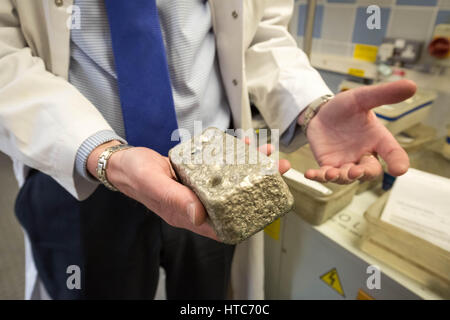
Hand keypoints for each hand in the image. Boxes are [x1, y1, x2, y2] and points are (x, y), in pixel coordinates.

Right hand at [87, 140, 288, 240]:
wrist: (125, 161)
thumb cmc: (135, 175)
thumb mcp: (154, 185)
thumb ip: (175, 200)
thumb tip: (200, 216)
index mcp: (189, 215)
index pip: (225, 225)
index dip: (250, 218)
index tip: (270, 203)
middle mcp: (199, 204)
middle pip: (235, 200)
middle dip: (260, 186)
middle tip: (278, 169)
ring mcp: (200, 188)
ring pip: (232, 181)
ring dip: (252, 167)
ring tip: (268, 153)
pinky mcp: (199, 173)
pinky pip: (221, 166)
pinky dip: (235, 156)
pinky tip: (245, 145)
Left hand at [299, 80, 416, 183]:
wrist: (322, 112)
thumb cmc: (346, 107)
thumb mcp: (362, 98)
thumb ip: (384, 94)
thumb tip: (412, 84)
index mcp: (377, 140)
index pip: (393, 153)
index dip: (398, 162)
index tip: (399, 170)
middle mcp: (363, 155)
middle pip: (369, 171)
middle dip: (364, 174)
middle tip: (356, 172)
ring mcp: (346, 163)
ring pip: (346, 177)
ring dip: (340, 177)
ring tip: (331, 173)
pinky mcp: (328, 165)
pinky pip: (324, 175)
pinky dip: (318, 177)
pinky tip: (310, 174)